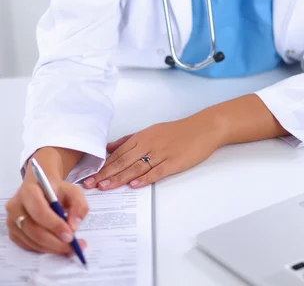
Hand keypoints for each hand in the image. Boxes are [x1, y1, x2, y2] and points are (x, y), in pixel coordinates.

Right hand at [6, 177, 87, 254]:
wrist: (42, 188)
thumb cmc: (57, 190)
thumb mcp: (73, 191)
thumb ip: (79, 205)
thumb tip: (74, 226)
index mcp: (29, 190)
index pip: (39, 210)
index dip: (54, 225)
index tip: (70, 235)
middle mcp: (16, 206)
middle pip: (34, 230)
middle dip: (55, 241)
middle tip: (72, 246)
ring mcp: (12, 221)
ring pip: (32, 241)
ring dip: (52, 247)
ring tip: (69, 247)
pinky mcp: (13, 233)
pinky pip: (28, 246)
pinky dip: (45, 249)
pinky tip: (57, 245)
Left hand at [83, 112, 221, 190]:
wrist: (202, 128)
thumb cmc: (178, 131)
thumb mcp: (151, 131)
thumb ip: (130, 140)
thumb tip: (110, 147)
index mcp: (142, 137)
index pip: (118, 153)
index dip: (103, 165)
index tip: (89, 176)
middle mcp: (149, 145)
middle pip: (123, 161)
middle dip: (105, 174)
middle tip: (90, 185)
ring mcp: (161, 154)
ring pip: (136, 167)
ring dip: (119, 178)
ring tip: (105, 187)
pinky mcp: (173, 162)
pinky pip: (156, 171)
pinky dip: (145, 178)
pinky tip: (134, 185)